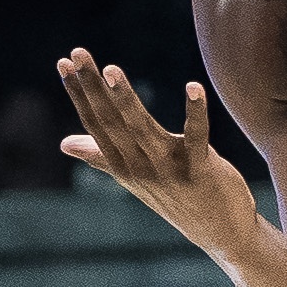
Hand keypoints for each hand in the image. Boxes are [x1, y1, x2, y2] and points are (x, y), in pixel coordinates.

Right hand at [58, 53, 259, 262]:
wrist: (221, 234)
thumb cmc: (178, 200)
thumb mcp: (136, 178)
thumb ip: (102, 157)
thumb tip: (64, 144)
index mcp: (122, 165)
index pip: (96, 124)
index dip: (79, 94)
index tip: (64, 62)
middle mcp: (140, 168)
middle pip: (112, 122)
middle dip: (93, 86)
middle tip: (79, 52)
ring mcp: (169, 171)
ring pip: (143, 129)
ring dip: (127, 99)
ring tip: (112, 70)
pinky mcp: (200, 171)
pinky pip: (198, 137)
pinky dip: (196, 112)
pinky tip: (193, 86)